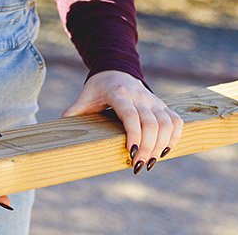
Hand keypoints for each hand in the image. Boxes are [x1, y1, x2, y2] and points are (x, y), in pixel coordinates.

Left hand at [62, 70, 183, 174]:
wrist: (116, 71)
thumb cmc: (98, 88)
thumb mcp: (85, 96)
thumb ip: (75, 110)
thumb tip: (61, 125)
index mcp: (119, 93)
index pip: (131, 115)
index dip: (134, 135)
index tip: (131, 153)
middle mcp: (140, 96)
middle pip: (151, 123)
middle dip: (147, 147)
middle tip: (138, 165)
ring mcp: (153, 100)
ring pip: (167, 123)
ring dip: (162, 145)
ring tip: (151, 162)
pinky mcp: (163, 105)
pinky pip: (176, 121)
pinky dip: (174, 136)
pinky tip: (164, 151)